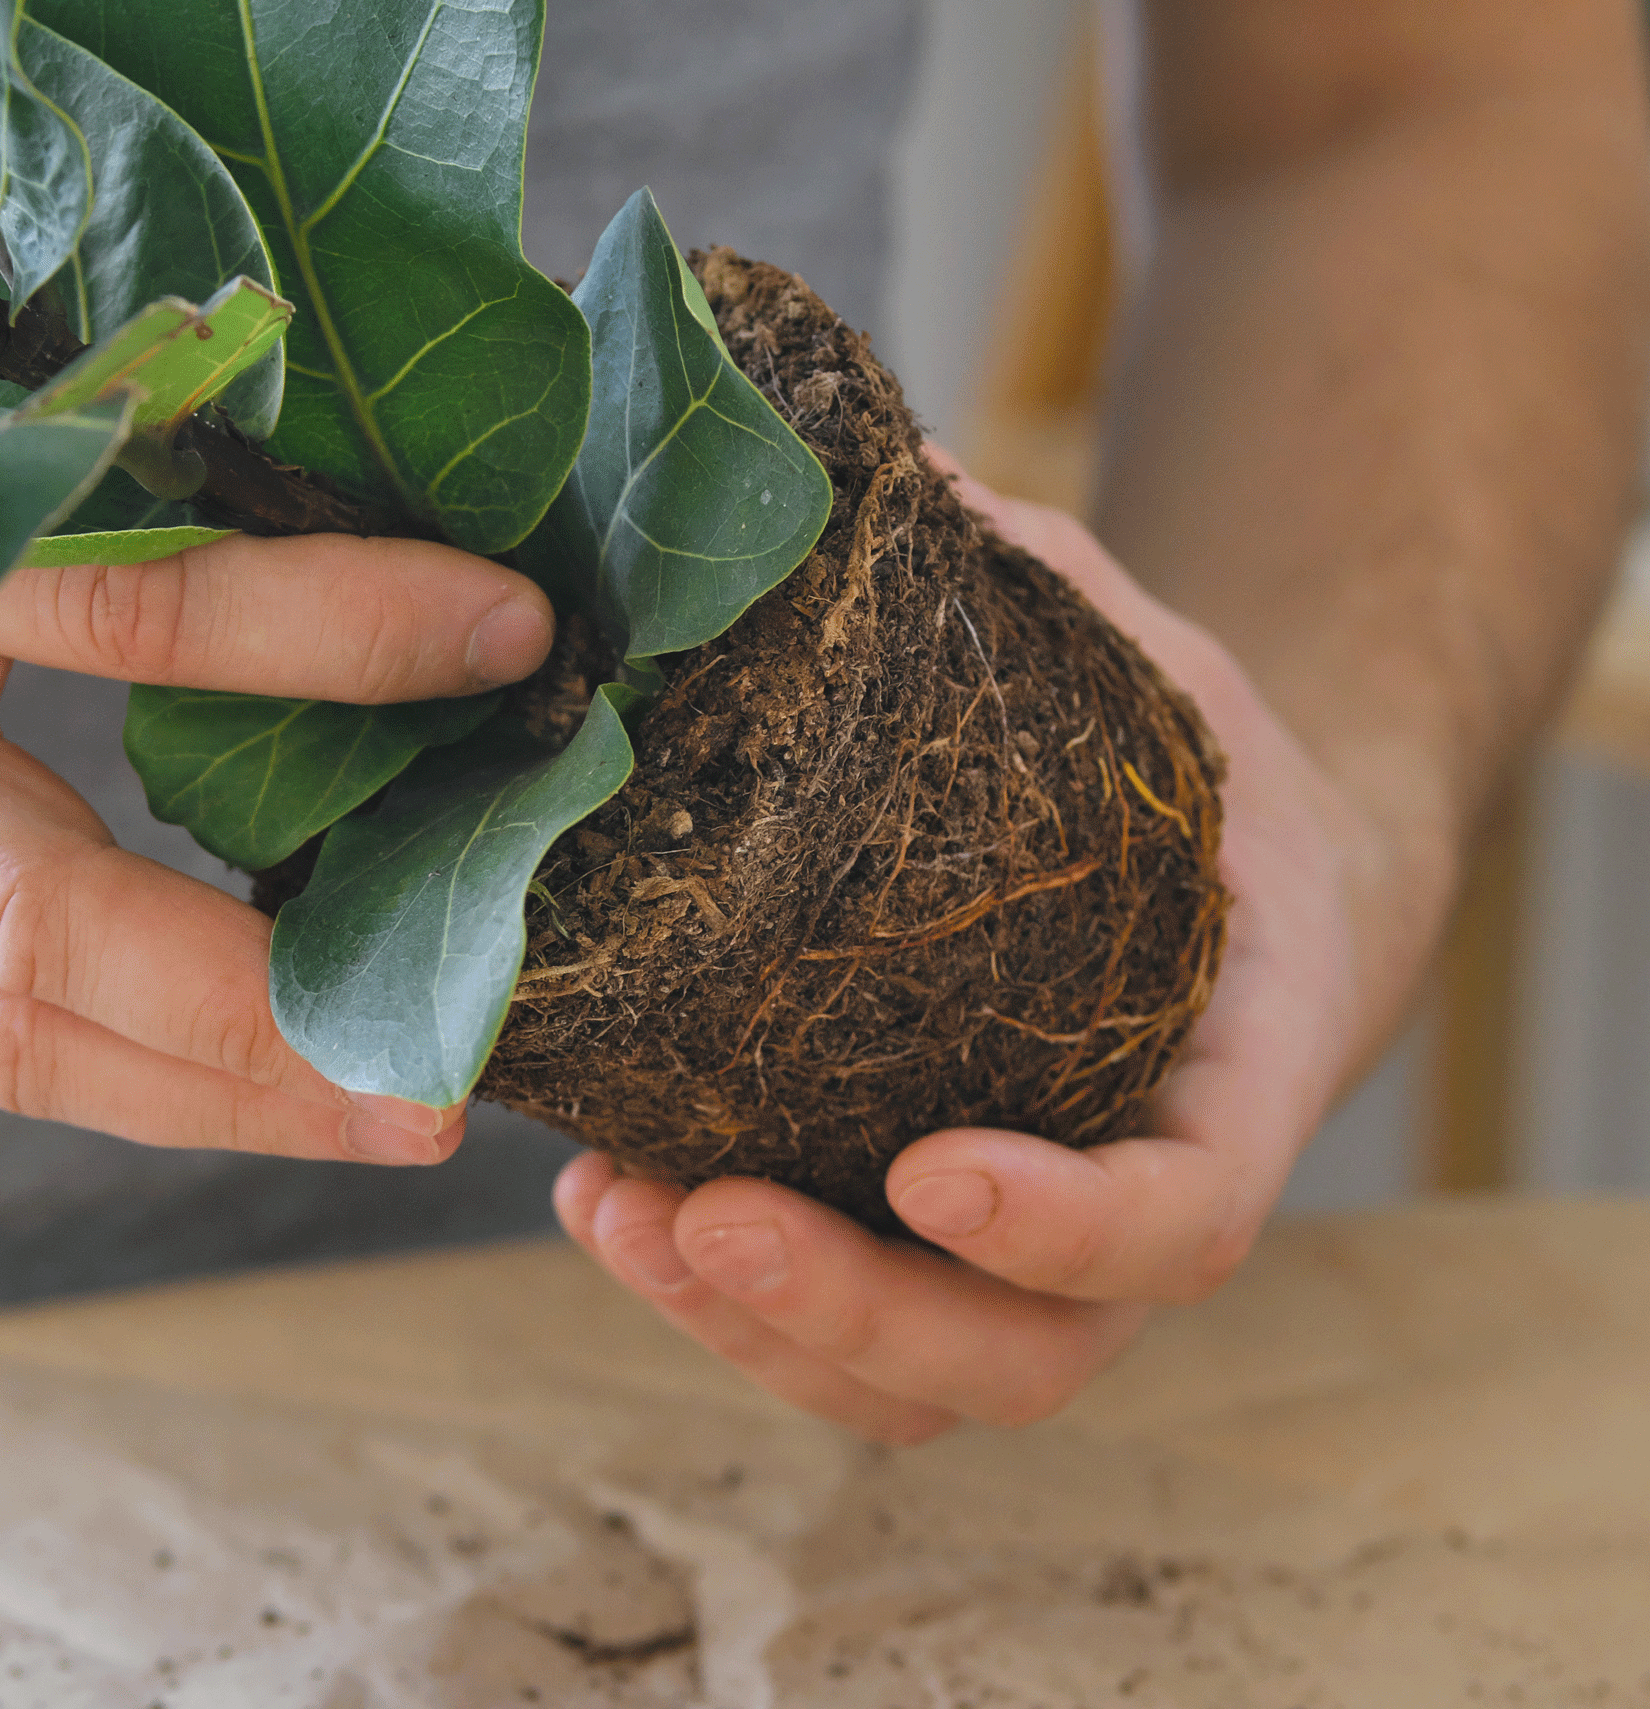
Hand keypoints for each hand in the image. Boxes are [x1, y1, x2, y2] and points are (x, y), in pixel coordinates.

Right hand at [0, 424, 554, 1169]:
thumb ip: (113, 453)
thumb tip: (383, 495)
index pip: (121, 604)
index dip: (320, 624)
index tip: (506, 629)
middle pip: (39, 927)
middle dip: (257, 1018)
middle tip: (442, 1075)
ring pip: (8, 1035)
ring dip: (213, 1098)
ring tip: (386, 1119)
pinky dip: (141, 1076)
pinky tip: (268, 1086)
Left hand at [553, 461, 1386, 1441]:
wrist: (1224, 886)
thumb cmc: (1189, 780)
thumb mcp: (1148, 667)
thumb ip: (1040, 590)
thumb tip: (883, 452)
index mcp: (1231, 1079)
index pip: (1183, 1218)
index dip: (1067, 1227)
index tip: (935, 1168)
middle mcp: (1126, 1202)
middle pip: (1018, 1359)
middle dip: (851, 1309)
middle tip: (700, 1214)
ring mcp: (1020, 1255)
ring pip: (908, 1383)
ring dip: (752, 1330)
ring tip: (609, 1207)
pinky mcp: (915, 1243)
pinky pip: (834, 1333)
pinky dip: (718, 1299)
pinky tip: (603, 1192)